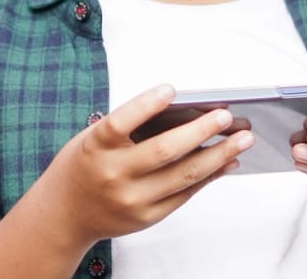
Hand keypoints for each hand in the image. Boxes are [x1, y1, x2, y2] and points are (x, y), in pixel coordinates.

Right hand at [31, 85, 251, 250]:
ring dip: (218, 155)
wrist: (64, 214)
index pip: (121, 122)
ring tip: (242, 139)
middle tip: (226, 115)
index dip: (146, 105)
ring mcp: (131, 200)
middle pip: (164, 150)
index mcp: (95, 147)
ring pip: (184, 175)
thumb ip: (128, 128)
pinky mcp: (146, 217)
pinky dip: (209, 177)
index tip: (171, 89)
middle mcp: (113, 174)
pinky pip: (184, 195)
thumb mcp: (92, 139)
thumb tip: (182, 114)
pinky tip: (226, 162)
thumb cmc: (83, 166)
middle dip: (201, 131)